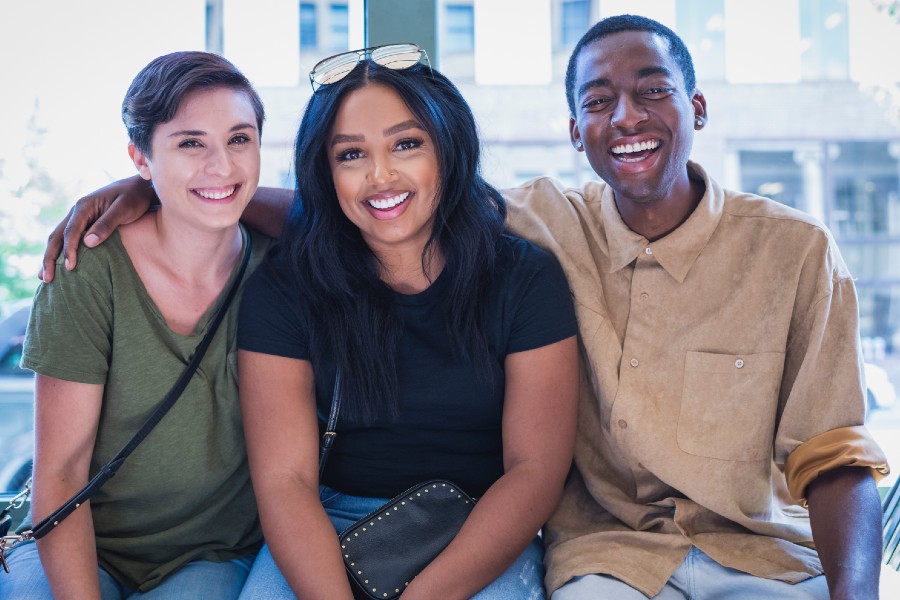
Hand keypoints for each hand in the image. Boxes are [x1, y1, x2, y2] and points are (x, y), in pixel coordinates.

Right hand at [40, 175, 154, 282]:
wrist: (139, 187)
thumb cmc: (134, 197)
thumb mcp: (124, 209)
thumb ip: (107, 224)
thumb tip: (88, 243)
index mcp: (84, 206)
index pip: (71, 231)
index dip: (69, 250)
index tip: (70, 268)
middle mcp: (77, 211)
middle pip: (57, 236)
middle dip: (50, 258)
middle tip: (46, 278)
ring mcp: (79, 217)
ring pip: (58, 238)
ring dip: (50, 257)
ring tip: (45, 277)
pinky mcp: (84, 223)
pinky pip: (67, 238)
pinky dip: (60, 252)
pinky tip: (59, 265)